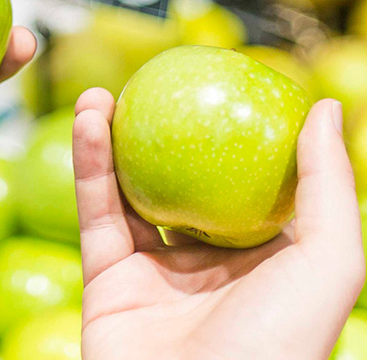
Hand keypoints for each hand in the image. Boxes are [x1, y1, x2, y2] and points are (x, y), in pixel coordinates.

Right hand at [73, 88, 364, 359]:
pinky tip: (89, 121)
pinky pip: (96, 212)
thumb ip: (330, 187)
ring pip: (129, 192)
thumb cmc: (278, 345)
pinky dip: (88, 165)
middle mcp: (209, 264)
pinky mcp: (106, 279)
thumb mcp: (330, 263)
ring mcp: (154, 272)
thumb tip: (327, 109)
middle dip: (162, 134)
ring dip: (112, 140)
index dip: (234, 135)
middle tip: (151, 87)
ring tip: (101, 94)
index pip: (248, 184)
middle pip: (181, 182)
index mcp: (265, 260)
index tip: (221, 85)